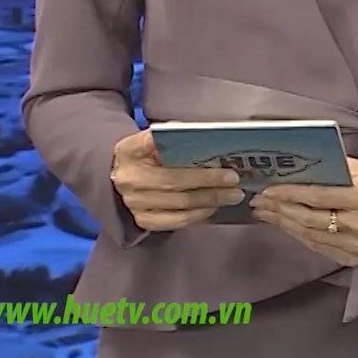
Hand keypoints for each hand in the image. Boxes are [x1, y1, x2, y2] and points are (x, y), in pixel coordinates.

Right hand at [110, 129, 244, 231]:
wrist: (123, 179)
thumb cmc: (147, 156)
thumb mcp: (151, 142)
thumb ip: (172, 138)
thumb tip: (207, 136)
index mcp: (129, 151)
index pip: (151, 142)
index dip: (174, 141)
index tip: (212, 147)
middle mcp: (129, 178)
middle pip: (174, 181)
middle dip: (208, 181)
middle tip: (234, 179)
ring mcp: (134, 202)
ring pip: (179, 204)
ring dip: (210, 200)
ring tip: (233, 195)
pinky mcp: (143, 220)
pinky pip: (176, 221)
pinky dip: (199, 215)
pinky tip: (214, 207)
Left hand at [251, 159, 357, 267]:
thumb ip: (330, 169)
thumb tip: (292, 169)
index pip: (319, 197)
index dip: (290, 194)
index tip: (266, 190)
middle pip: (310, 220)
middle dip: (280, 210)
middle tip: (259, 202)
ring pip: (311, 237)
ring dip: (285, 224)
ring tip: (267, 213)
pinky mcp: (356, 259)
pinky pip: (320, 248)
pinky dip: (300, 236)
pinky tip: (287, 225)